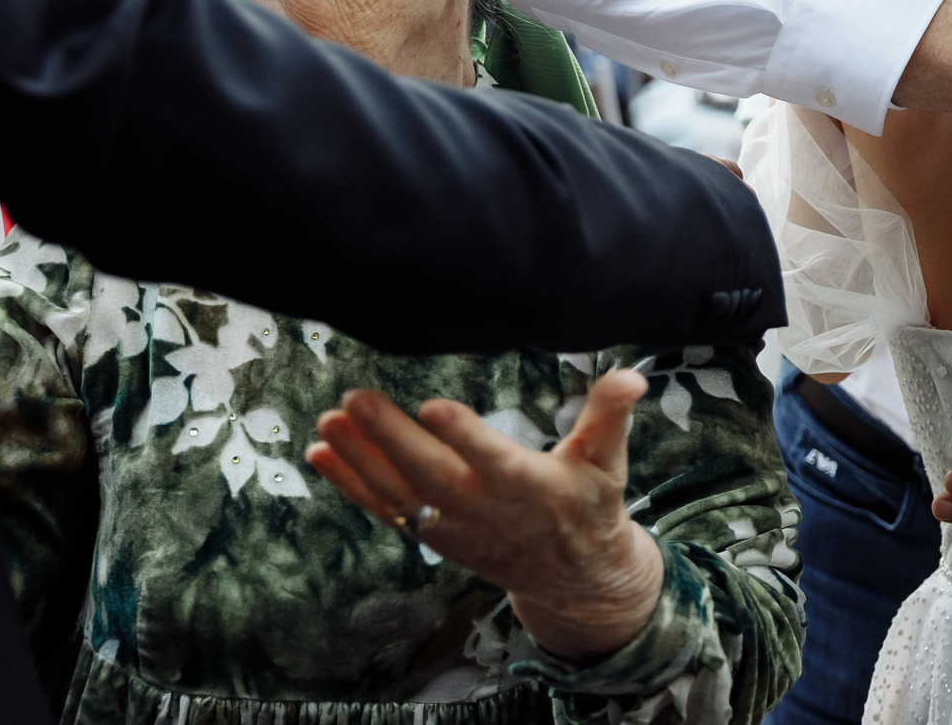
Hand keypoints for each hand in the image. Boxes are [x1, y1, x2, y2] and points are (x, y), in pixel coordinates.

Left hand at [306, 369, 665, 661]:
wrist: (570, 575)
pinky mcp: (432, 533)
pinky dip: (350, 484)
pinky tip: (320, 453)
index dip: (465, 436)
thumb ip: (611, 415)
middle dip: (391, 439)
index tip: (435, 405)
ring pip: (400, 494)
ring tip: (328, 422)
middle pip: (432, 475)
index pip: (495, 460)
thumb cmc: (589, 504)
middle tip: (357, 399)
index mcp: (532, 487)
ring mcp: (453, 525)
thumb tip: (632, 376)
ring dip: (359, 460)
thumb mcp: (609, 460)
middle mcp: (486, 509)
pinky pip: (385, 509)